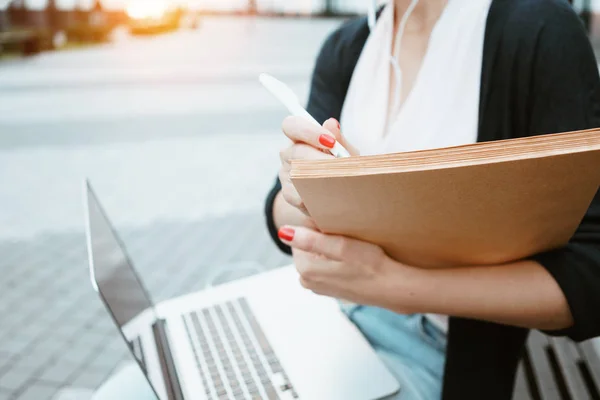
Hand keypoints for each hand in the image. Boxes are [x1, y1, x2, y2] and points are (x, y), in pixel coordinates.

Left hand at [277, 225, 411, 308]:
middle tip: (346, 238)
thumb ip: (310, 239)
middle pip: (307, 246)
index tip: (336, 228)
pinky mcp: (330, 289)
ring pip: (318, 256)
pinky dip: (337, 260)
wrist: (392, 288)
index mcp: (305, 269)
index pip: (299, 235)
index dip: (317, 227)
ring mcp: (319, 287)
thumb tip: (283, 232)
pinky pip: (327, 266)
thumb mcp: (340, 246)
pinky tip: (353, 260)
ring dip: (331, 249)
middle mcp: (307, 281)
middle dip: (322, 238)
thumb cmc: (371, 265)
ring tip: (351, 248)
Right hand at [279, 117, 357, 215]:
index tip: (331, 141)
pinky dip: (316, 195)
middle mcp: (289, 153)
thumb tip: (332, 123)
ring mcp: (286, 174)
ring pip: (296, 173)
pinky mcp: (288, 194)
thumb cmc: (338, 168)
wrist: (332, 196)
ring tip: (338, 181)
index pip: (292, 125)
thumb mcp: (344, 153)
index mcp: (300, 138)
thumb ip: (339, 140)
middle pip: (296, 151)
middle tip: (338, 166)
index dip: (308, 131)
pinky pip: (299, 194)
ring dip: (319, 177)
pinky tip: (329, 196)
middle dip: (319, 158)